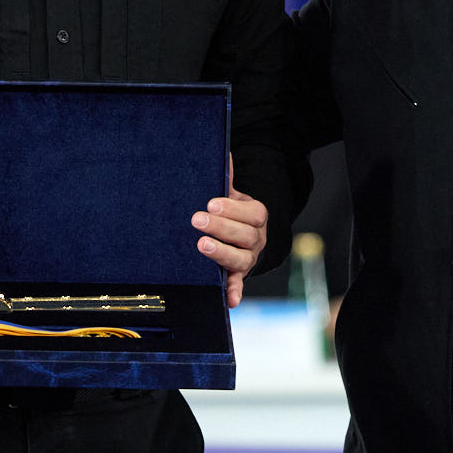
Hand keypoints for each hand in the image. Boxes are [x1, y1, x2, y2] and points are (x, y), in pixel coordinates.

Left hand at [191, 158, 268, 306]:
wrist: (241, 238)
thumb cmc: (231, 213)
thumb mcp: (230, 196)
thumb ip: (225, 179)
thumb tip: (223, 152)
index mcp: (256, 216)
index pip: (251, 213)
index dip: (232, 209)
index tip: (211, 203)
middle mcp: (256, 239)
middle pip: (245, 235)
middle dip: (221, 227)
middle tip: (197, 220)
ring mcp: (247, 259)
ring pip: (242, 260)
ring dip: (222, 253)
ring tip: (201, 245)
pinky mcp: (237, 276)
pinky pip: (238, 285)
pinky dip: (234, 292)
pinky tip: (229, 300)